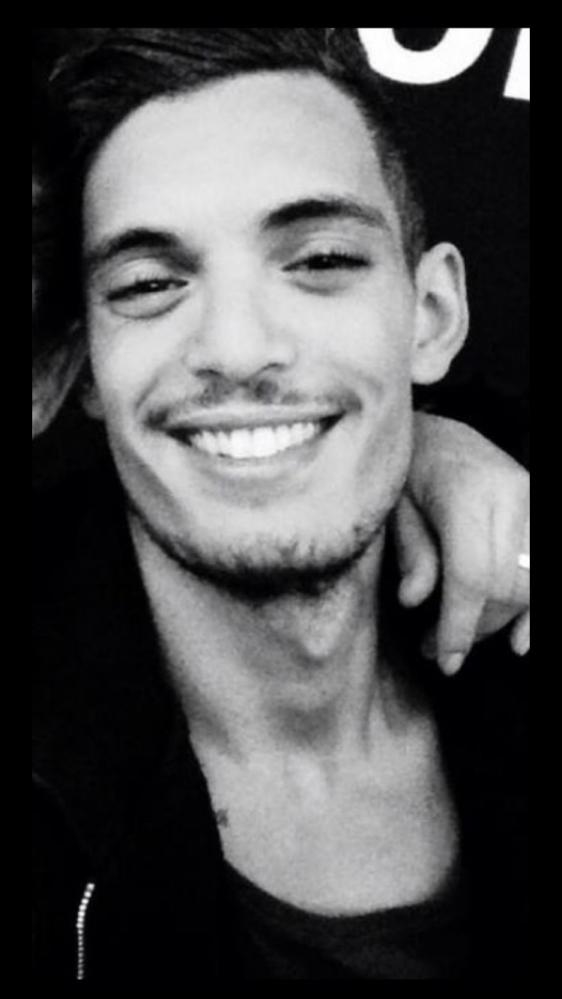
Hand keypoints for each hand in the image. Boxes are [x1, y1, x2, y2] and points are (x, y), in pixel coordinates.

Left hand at [393, 414, 529, 674]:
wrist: (438, 430)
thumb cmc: (406, 470)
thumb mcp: (392, 506)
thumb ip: (409, 551)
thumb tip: (415, 601)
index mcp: (464, 489)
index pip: (472, 573)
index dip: (459, 624)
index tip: (443, 658)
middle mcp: (509, 492)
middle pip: (503, 584)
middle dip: (473, 630)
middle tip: (436, 651)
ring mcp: (531, 499)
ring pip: (529, 582)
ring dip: (499, 624)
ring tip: (462, 642)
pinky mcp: (538, 507)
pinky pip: (543, 567)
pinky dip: (536, 610)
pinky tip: (521, 642)